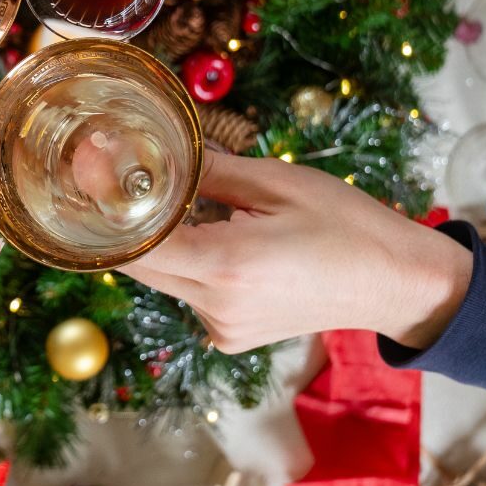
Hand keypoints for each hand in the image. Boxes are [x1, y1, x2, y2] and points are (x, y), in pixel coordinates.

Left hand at [118, 152, 471, 351]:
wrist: (393, 283)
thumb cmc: (346, 224)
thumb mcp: (277, 181)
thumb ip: (207, 169)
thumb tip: (156, 147)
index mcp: (226, 265)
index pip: (135, 245)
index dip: (106, 211)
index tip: (92, 174)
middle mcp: (216, 307)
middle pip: (141, 266)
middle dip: (130, 224)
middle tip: (126, 177)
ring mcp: (222, 329)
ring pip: (164, 280)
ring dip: (164, 244)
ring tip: (188, 204)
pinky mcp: (230, 338)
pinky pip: (189, 295)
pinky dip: (191, 266)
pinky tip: (223, 241)